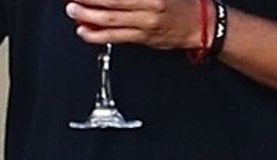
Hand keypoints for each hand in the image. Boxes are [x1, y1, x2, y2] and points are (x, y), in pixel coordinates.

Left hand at [68, 0, 199, 50]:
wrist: (203, 24)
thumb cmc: (184, 3)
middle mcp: (150, 6)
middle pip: (111, 2)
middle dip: (88, 0)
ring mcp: (145, 24)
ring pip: (110, 21)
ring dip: (87, 16)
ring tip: (73, 11)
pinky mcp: (142, 38)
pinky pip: (114, 37)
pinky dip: (96, 35)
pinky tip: (84, 31)